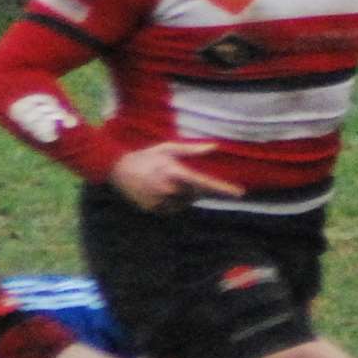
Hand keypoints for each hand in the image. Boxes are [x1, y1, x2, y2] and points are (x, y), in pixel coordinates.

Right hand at [107, 141, 243, 212]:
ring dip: (182, 195)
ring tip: (164, 181)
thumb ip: (192, 150)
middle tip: (177, 176)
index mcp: (175, 172)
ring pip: (183, 203)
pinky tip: (157, 190)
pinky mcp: (154, 210)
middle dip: (194, 187)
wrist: (118, 170)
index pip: (204, 183)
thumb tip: (214, 147)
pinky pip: (171, 208)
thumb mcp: (168, 148)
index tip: (239, 193)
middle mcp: (169, 189)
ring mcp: (161, 202)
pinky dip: (170, 201)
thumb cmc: (146, 156)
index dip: (223, 189)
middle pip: (195, 195)